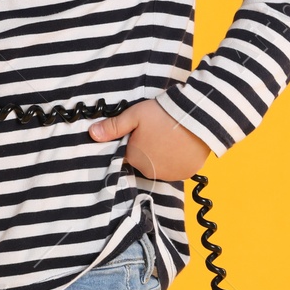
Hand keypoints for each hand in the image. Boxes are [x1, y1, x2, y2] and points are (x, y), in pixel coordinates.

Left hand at [90, 97, 211, 179]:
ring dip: (163, 156)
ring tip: (171, 136)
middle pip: (144, 160)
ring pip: (160, 165)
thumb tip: (92, 134)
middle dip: (148, 148)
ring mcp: (169, 174)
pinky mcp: (186, 173)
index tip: (142, 131)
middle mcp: (149, 171)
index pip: (128, 153)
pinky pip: (177, 168)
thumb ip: (113, 127)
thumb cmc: (163, 115)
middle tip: (159, 130)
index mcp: (134, 158)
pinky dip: (178, 159)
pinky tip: (182, 145)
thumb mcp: (135, 115)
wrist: (197, 118)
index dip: (134, 141)